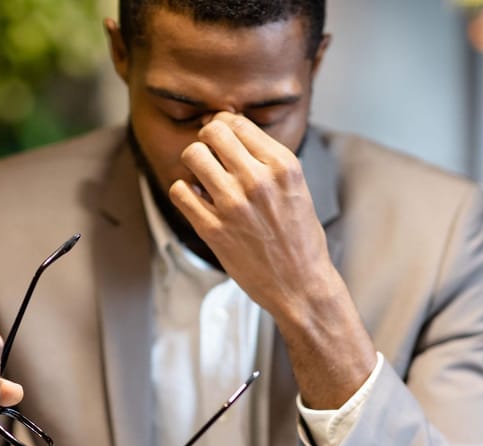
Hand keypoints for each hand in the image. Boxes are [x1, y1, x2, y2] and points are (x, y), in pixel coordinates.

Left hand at [168, 111, 337, 322]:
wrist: (301, 286)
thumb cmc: (300, 239)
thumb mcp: (296, 188)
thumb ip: (268, 160)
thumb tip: (231, 130)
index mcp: (283, 166)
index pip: (238, 122)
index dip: (224, 125)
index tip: (222, 138)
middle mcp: (258, 180)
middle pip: (213, 132)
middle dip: (207, 140)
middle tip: (210, 155)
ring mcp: (233, 205)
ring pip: (193, 156)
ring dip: (194, 164)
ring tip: (203, 178)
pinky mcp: (213, 230)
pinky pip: (180, 191)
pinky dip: (184, 192)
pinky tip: (197, 200)